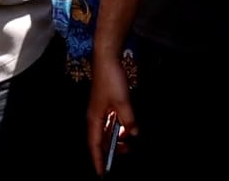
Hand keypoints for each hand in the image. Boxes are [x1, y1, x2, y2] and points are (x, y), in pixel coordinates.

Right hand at [87, 50, 136, 171]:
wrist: (107, 59)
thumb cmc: (112, 81)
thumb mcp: (123, 103)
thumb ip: (129, 121)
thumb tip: (133, 134)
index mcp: (94, 118)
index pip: (94, 145)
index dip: (98, 160)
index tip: (101, 174)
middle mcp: (94, 116)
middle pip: (100, 139)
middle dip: (110, 150)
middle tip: (125, 154)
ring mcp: (99, 109)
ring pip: (106, 130)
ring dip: (115, 138)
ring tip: (128, 143)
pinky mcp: (104, 103)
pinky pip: (110, 121)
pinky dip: (117, 127)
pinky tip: (127, 127)